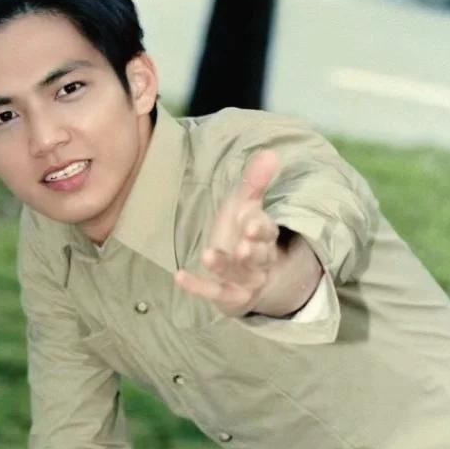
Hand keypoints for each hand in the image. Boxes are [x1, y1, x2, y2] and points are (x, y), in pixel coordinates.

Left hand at [174, 150, 280, 316]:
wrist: (246, 277)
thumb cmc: (242, 233)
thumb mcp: (247, 206)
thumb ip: (255, 182)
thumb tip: (270, 153)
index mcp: (264, 237)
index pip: (267, 232)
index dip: (260, 229)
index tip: (250, 223)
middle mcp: (258, 261)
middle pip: (259, 256)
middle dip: (252, 251)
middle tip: (243, 246)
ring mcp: (244, 281)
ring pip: (236, 274)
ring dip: (223, 265)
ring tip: (208, 255)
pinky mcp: (227, 296)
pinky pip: (213, 292)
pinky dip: (197, 286)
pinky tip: (179, 277)